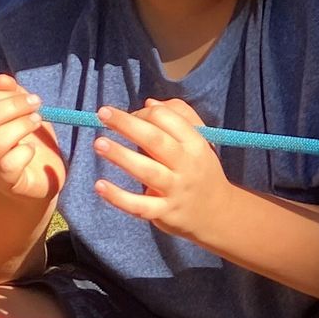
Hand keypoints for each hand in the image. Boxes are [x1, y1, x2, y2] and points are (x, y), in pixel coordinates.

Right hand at [0, 73, 65, 203]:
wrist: (40, 176)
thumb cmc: (28, 139)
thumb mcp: (22, 111)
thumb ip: (11, 94)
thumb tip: (1, 80)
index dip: (5, 96)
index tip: (31, 99)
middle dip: (12, 108)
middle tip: (36, 108)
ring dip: (20, 127)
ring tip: (36, 123)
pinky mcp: (5, 183)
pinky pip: (7, 167)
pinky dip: (22, 154)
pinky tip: (31, 150)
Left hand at [93, 98, 236, 243]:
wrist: (219, 214)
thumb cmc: (201, 171)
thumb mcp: (201, 141)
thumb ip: (180, 117)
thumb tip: (149, 103)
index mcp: (195, 143)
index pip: (167, 119)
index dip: (143, 113)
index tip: (128, 117)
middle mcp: (186, 165)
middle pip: (156, 140)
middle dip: (128, 124)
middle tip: (103, 113)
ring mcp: (175, 190)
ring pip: (147, 171)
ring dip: (121, 156)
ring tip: (99, 143)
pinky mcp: (165, 212)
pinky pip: (139, 206)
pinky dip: (119, 197)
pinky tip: (100, 185)